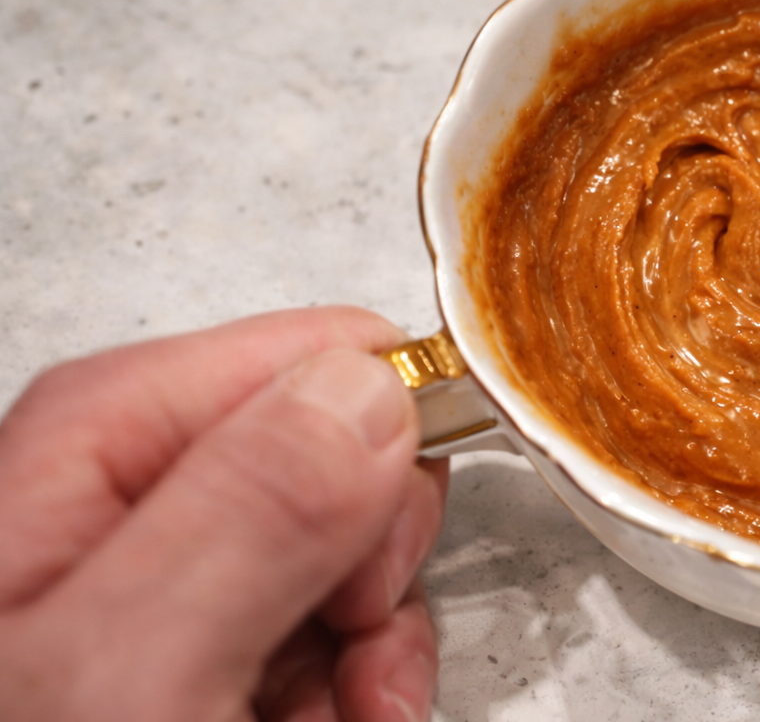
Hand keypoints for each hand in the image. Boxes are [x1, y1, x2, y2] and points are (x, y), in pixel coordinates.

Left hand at [0, 307, 446, 721]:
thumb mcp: (129, 679)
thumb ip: (250, 509)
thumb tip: (369, 385)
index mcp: (94, 448)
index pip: (315, 360)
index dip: (378, 454)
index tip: (369, 564)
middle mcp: (133, 497)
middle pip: (346, 467)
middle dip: (372, 580)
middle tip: (335, 671)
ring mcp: (173, 580)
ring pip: (354, 566)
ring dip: (368, 664)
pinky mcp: (201, 651)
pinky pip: (334, 644)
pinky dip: (351, 703)